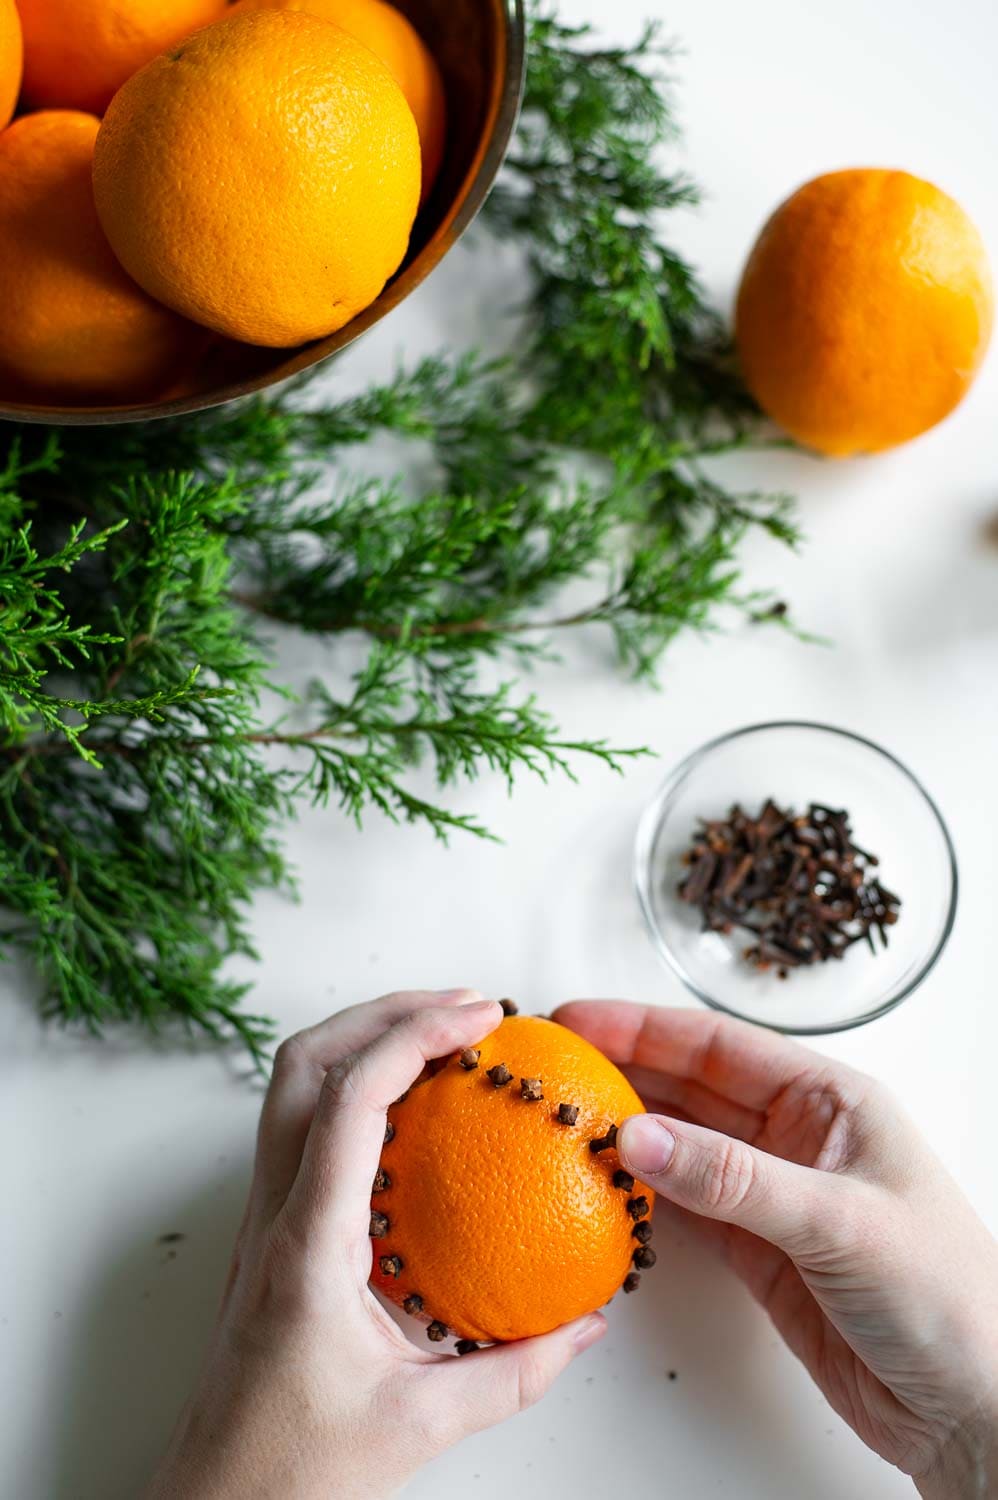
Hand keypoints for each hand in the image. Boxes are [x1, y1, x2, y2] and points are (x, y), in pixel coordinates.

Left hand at [146, 990, 604, 1499]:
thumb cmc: (294, 1467)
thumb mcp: (421, 1424)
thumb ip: (515, 1372)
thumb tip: (585, 1323)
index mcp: (307, 1245)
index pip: (349, 1103)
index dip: (412, 1039)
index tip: (478, 1018)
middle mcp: (274, 1212)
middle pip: (305, 1062)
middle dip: (386, 1011)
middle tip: (466, 1007)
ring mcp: (264, 1214)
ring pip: (292, 1083)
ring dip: (365, 1037)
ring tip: (441, 1034)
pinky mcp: (273, 1227)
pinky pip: (304, 1124)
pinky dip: (357, 1085)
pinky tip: (416, 1109)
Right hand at [555, 1002, 997, 1498]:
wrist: (973, 1408)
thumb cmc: (944, 1296)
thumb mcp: (837, 1221)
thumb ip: (732, 1177)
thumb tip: (635, 1135)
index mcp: (830, 1100)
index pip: (718, 1045)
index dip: (642, 1028)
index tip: (575, 1022)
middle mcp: (798, 1137)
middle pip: (691, 1088)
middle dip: (621, 1074)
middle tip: (549, 1072)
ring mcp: (775, 1194)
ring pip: (682, 1147)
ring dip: (625, 1136)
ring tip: (558, 1123)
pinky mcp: (761, 1252)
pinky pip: (687, 1209)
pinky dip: (643, 1198)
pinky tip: (603, 1187)